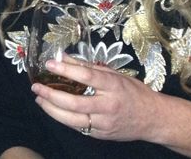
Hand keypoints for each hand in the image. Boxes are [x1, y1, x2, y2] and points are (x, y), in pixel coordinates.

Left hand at [32, 59, 158, 141]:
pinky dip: (62, 118)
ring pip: (73, 119)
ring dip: (51, 109)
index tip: (49, 64)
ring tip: (39, 99)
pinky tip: (52, 110)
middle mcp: (109, 106)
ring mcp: (104, 123)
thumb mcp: (115, 75)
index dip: (66, 70)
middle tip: (37, 87)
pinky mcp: (101, 135)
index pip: (87, 77)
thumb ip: (88, 67)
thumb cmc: (133, 93)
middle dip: (52, 95)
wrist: (153, 119)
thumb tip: (63, 56)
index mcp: (114, 87)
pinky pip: (78, 127)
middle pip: (75, 103)